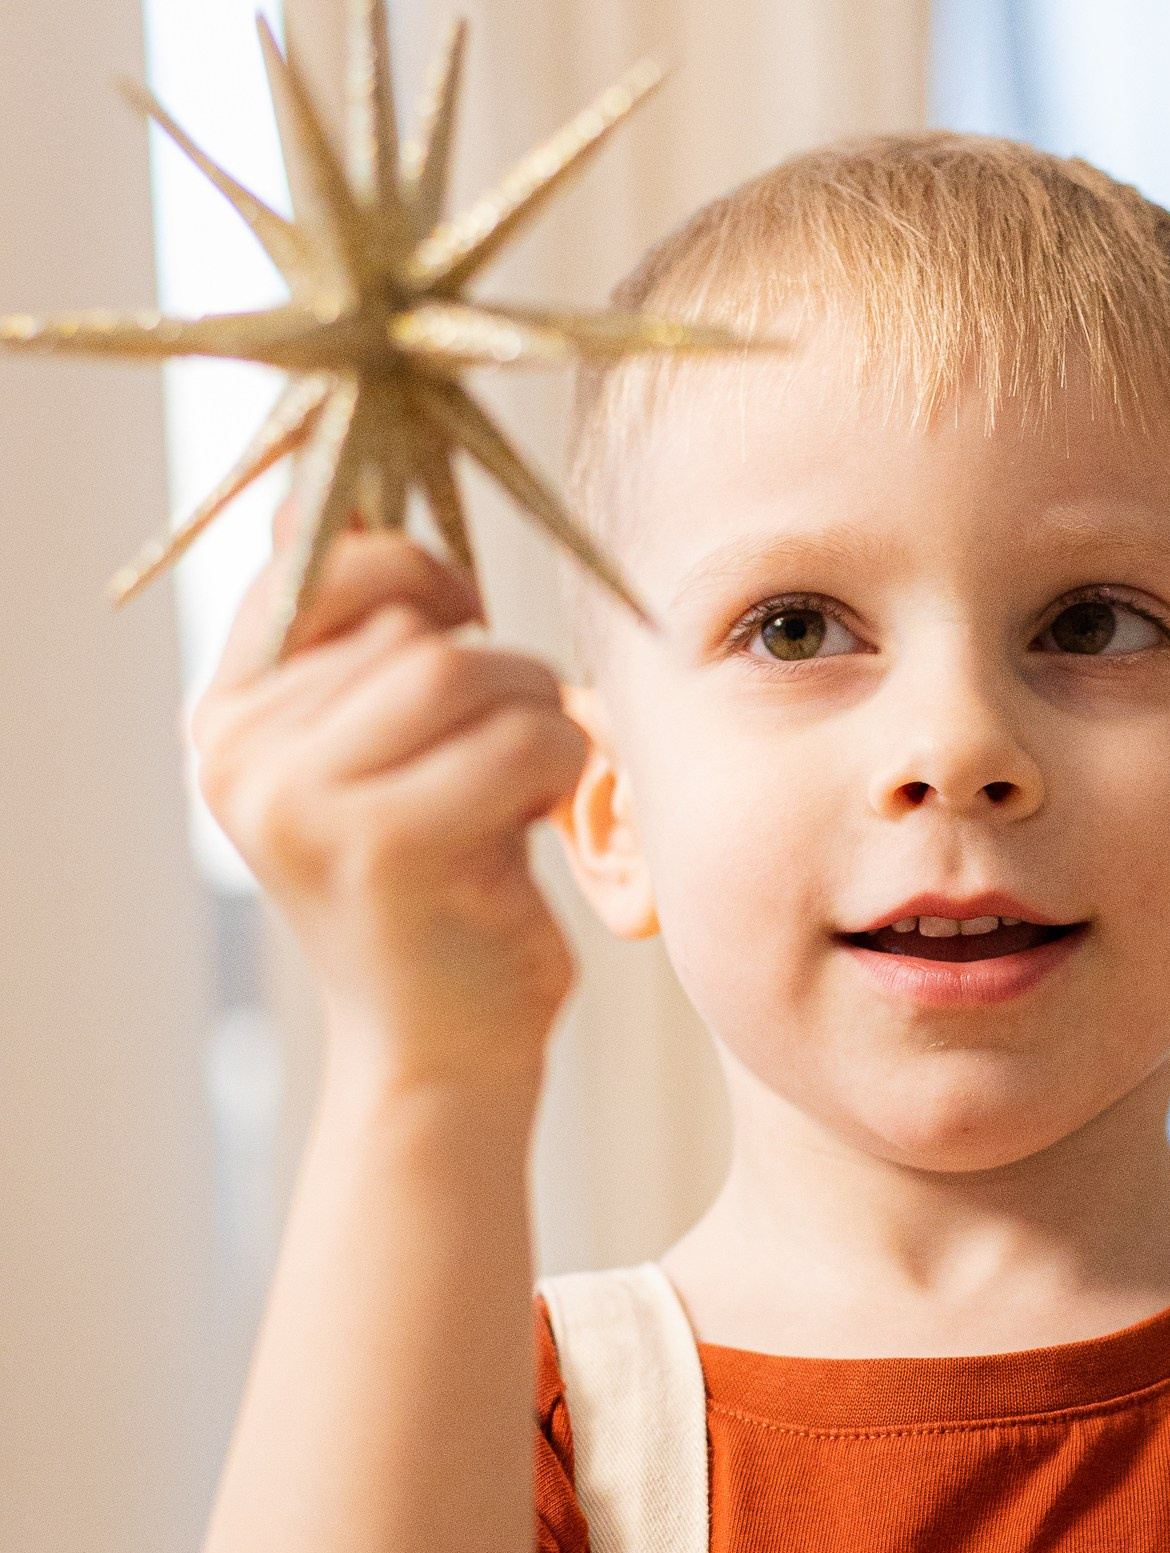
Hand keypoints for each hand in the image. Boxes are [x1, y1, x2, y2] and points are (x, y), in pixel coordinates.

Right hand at [194, 520, 587, 1088]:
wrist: (442, 1054)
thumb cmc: (435, 892)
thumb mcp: (374, 757)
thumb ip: (349, 643)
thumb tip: (314, 497)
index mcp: (226, 718)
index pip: (309, 563)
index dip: (406, 565)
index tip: (457, 614)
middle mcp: (240, 754)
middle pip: (408, 623)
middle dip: (494, 671)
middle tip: (505, 753)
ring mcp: (302, 802)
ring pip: (466, 673)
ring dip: (533, 718)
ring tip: (522, 790)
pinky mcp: (384, 848)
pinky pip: (518, 742)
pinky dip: (560, 770)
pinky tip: (534, 826)